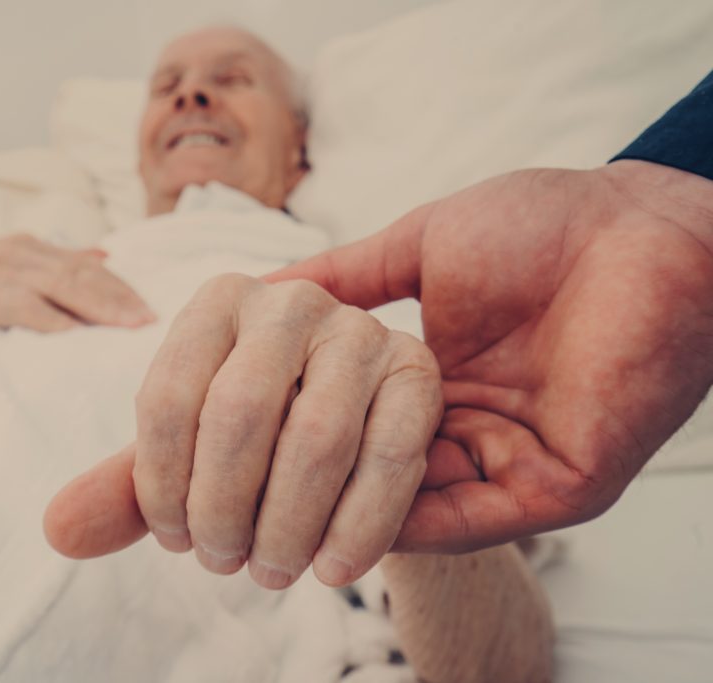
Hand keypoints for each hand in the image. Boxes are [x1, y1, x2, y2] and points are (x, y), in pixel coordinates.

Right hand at [0, 234, 153, 348]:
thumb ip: (48, 267)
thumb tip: (104, 256)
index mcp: (18, 250)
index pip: (82, 267)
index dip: (120, 287)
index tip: (154, 310)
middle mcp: (4, 256)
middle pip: (74, 272)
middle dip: (117, 296)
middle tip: (151, 321)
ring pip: (50, 284)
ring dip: (92, 304)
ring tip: (126, 325)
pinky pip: (8, 306)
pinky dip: (41, 317)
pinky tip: (68, 332)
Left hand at [46, 274, 442, 588]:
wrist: (353, 429)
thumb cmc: (259, 440)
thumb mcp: (190, 457)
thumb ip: (129, 489)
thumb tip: (57, 530)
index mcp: (217, 302)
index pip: (167, 398)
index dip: (160, 487)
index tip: (176, 541)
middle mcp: (289, 299)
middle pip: (238, 414)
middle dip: (223, 509)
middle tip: (223, 563)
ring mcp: (359, 329)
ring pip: (315, 437)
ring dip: (286, 526)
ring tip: (270, 570)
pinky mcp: (418, 368)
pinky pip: (387, 457)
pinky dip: (356, 527)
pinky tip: (331, 569)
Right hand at [266, 160, 712, 551]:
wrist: (640, 230)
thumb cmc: (540, 226)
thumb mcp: (418, 247)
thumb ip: (346, 275)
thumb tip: (263, 286)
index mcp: (435, 379)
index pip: (348, 423)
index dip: (291, 434)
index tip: (228, 441)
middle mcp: (466, 428)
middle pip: (370, 475)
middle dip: (304, 488)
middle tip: (234, 499)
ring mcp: (507, 461)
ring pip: (409, 509)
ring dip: (342, 517)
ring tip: (270, 522)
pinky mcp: (550, 487)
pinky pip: (466, 524)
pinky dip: (402, 529)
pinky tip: (342, 528)